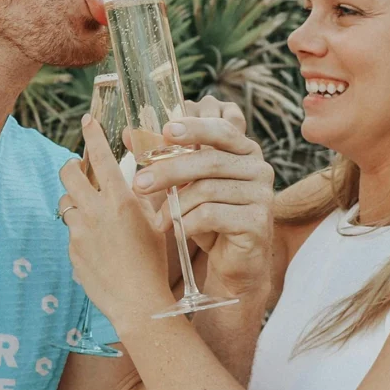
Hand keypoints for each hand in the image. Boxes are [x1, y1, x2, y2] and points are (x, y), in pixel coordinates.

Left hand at [59, 117, 174, 332]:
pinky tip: (99, 246)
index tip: (86, 121)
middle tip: (79, 168)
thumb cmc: (154, 262)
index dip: (92, 134)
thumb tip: (143, 176)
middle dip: (71, 165)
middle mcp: (95, 211)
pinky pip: (71, 232)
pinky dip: (81, 231)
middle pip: (68, 173)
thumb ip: (146, 196)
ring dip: (75, 201)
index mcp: (120, 200)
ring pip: (65, 202)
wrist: (139, 302)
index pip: (100, 156)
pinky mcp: (71, 251)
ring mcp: (79, 232)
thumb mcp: (157, 222)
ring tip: (91, 211)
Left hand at [131, 97, 274, 299]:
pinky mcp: (258, 222)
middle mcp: (259, 168)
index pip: (221, 129)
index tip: (166, 131)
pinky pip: (212, 215)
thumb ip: (164, 158)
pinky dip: (187, 223)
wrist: (234, 261)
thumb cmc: (209, 218)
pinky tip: (176, 230)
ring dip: (175, 205)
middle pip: (209, 161)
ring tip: (158, 220)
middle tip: (139, 183)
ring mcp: (262, 195)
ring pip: (207, 189)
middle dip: (169, 171)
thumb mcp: (186, 184)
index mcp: (244, 151)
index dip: (194, 128)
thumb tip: (127, 134)